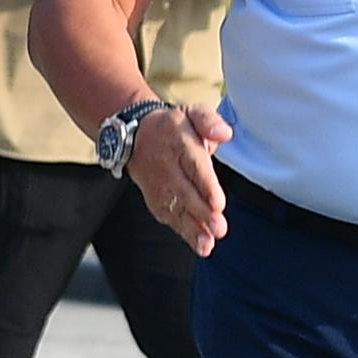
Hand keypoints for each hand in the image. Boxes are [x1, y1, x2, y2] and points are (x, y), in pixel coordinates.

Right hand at [129, 102, 234, 255]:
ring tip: (207, 244)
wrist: (133, 136)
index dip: (205, 186)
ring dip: (192, 229)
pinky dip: (183, 232)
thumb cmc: (172, 126)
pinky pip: (169, 217)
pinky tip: (199, 245)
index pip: (193, 166)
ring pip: (175, 209)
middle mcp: (167, 167)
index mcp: (179, 143)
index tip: (218, 203)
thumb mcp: (191, 112)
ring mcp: (159, 186)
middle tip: (219, 228)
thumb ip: (209, 121)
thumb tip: (224, 134)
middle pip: (184, 193)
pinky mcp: (156, 200)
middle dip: (201, 213)